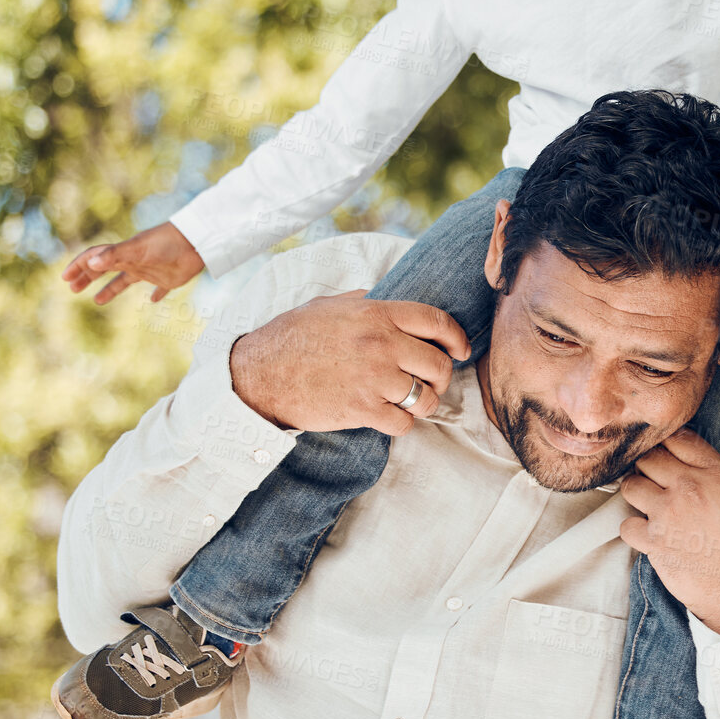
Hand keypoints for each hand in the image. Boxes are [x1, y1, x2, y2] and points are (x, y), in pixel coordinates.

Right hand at [62, 221, 204, 304]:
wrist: (197, 242)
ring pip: (125, 280)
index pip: (95, 259)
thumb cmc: (166, 242)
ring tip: (98, 300)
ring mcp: (150, 269)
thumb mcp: (138, 249)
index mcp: (124, 253)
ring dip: (110, 289)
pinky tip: (152, 300)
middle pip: (105, 269)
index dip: (80, 266)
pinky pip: (159, 288)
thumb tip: (91, 262)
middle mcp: (134, 261)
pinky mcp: (168, 278)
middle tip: (73, 288)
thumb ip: (115, 255)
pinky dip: (155, 294)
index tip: (65, 278)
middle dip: (88, 277)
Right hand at [229, 290, 472, 434]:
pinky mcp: (363, 410)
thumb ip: (359, 300)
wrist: (259, 374)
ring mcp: (374, 378)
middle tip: (432, 382)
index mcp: (376, 313)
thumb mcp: (326, 305)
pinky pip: (404, 423)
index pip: (436, 321)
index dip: (456, 337)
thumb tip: (377, 294)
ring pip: (426, 397)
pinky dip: (402, 424)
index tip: (460, 349)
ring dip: (424, 403)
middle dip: (441, 376)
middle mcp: (382, 343)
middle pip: (438, 364)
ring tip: (412, 403)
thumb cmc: (290, 337)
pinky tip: (390, 418)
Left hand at [618, 428, 719, 637]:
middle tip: (656, 481)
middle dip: (650, 466)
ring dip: (637, 493)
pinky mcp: (654, 543)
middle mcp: (689, 488)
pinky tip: (647, 535)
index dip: (670, 443)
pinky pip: (625, 525)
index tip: (669, 453)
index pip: (679, 438)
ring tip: (648, 505)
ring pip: (630, 485)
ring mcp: (668, 514)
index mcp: (718, 474)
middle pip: (649, 457)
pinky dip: (633, 530)